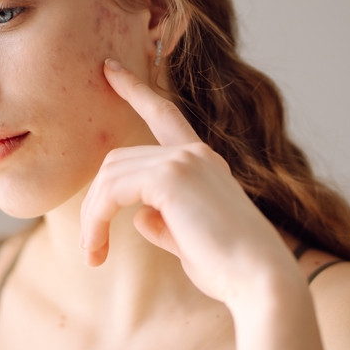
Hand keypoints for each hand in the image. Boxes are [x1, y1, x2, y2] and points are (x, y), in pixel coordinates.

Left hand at [79, 59, 297, 304]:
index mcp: (203, 163)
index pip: (163, 114)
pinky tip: (98, 247)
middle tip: (90, 250)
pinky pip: (113, 189)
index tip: (109, 68)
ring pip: (110, 176)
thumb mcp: (190, 242)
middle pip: (117, 162)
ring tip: (92, 255)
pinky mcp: (172, 176)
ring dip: (92, 217)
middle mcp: (194, 153)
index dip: (135, 89)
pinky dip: (96, 218)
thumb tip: (140, 217)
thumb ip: (164, 224)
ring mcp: (184, 160)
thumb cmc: (230, 271)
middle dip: (94, 205)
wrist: (260, 281)